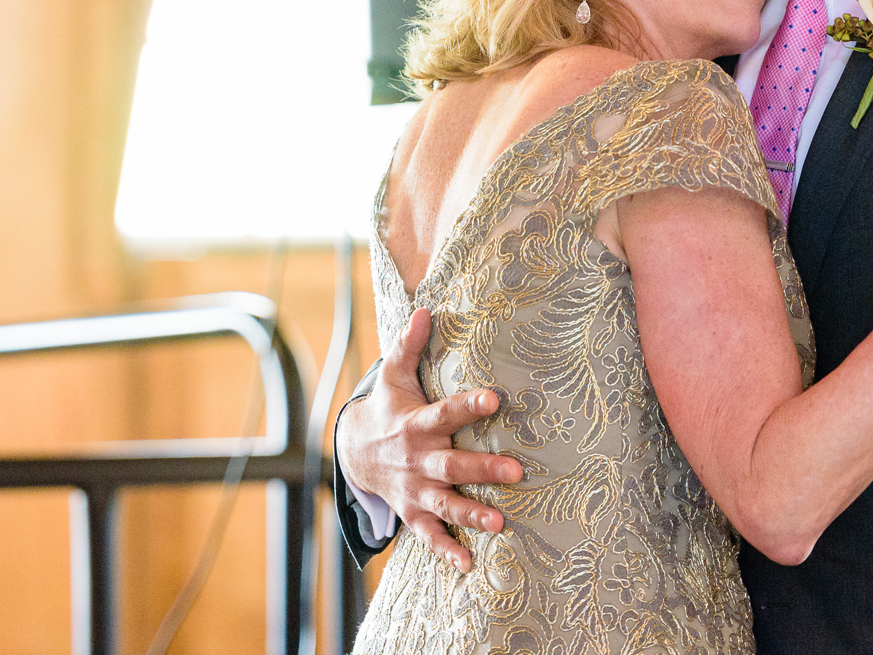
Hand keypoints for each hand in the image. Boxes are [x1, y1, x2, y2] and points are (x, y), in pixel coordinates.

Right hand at [336, 307, 522, 571]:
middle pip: (452, 467)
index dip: (469, 406)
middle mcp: (417, 460)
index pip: (445, 413)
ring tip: (500, 523)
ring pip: (445, 504)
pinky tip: (470, 564)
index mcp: (417, 424)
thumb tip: (425, 308)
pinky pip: (429, 535)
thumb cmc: (387, 408)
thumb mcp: (393, 375)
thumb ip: (409, 345)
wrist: (355, 452)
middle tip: (517, 473)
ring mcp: (414, 489)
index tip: (495, 399)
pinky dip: (446, 551)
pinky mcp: (413, 511)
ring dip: (471, 515)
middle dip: (483, 471)